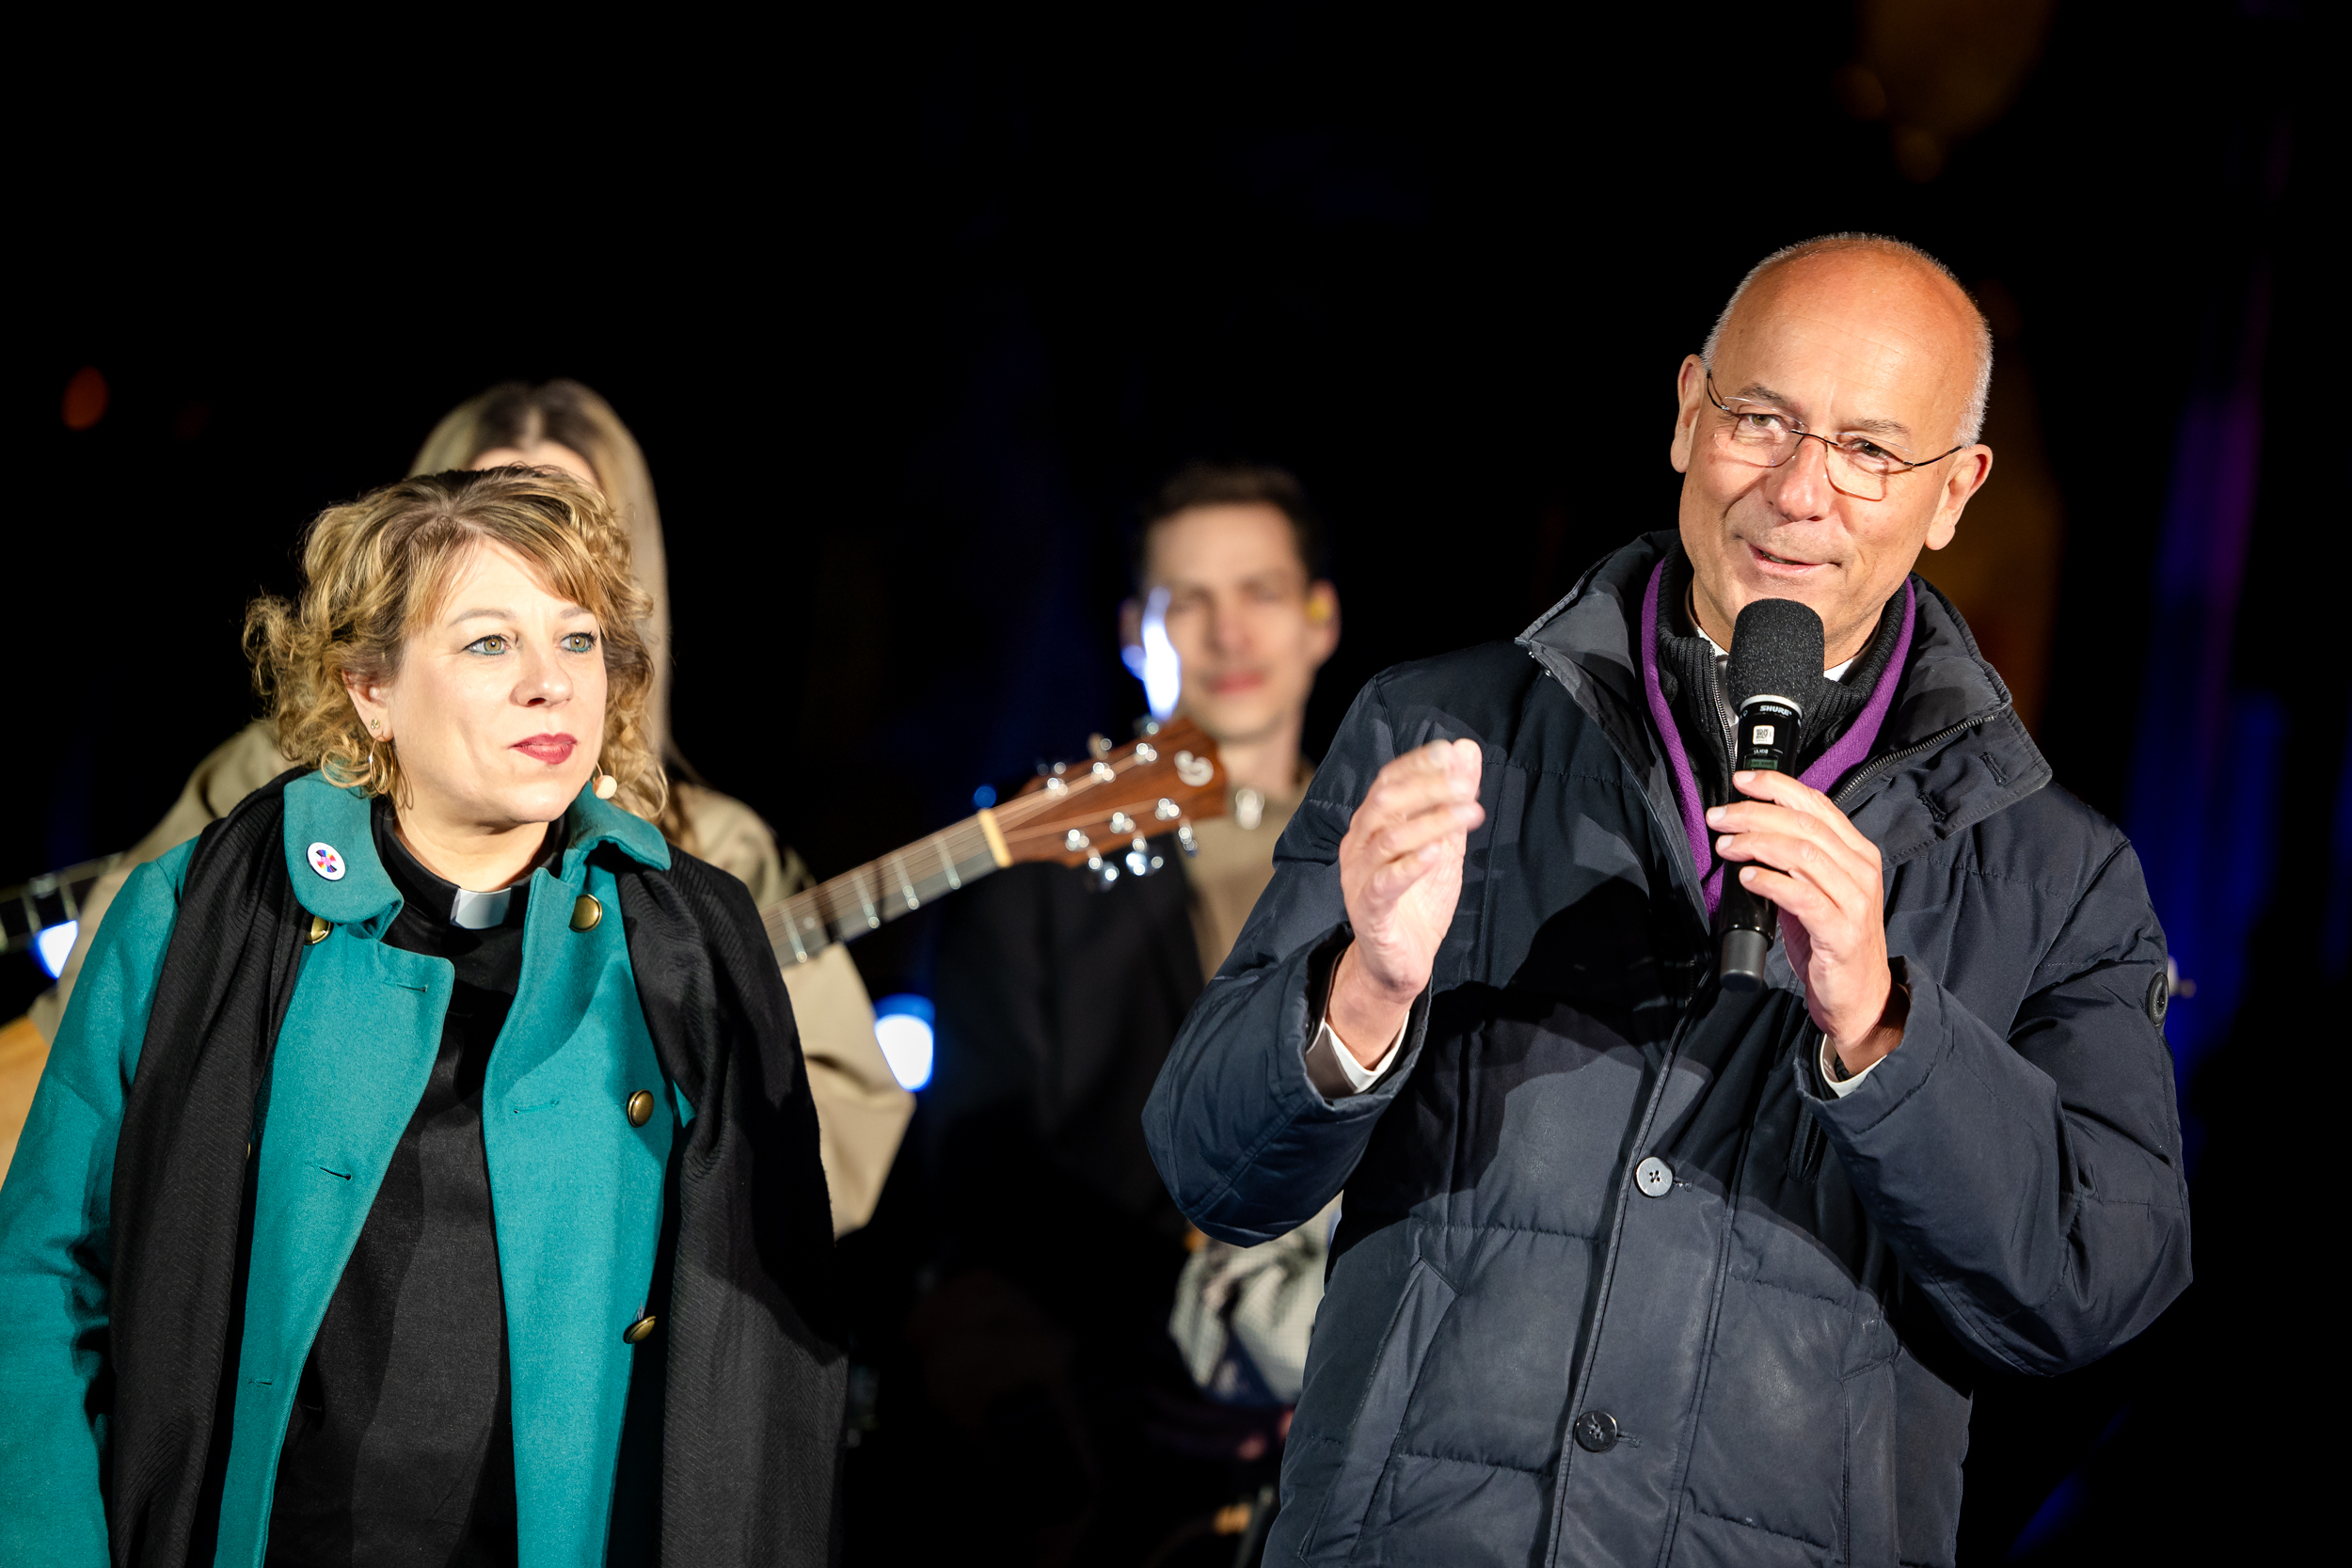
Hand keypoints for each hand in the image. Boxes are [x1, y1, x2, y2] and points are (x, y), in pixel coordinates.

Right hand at [1327, 738, 1484, 1067]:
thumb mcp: (1445, 844)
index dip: (1418, 764)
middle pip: (1386, 802)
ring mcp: (1360, 877)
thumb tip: (1467, 750)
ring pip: (1389, 838)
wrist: (1400, 962)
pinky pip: (1385, 882)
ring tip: (1470, 812)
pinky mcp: (1369, 910)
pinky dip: (1410, 865)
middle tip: (1467, 785)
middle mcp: (1359, 846)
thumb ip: (1452, 800)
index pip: (1388, 781)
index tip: (1452, 753)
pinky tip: (1437, 853)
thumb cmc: (1417, 900)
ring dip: (1432, 821)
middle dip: (1428, 787)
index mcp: (1372, 826)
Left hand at [1707, 769, 1907, 1073]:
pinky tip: (1747, 878)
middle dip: (1755, 813)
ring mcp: (1855, 900)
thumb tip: (1748, 831)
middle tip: (1720, 818)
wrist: (1860, 997)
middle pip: (1805, 824)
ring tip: (1726, 847)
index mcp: (1857, 853)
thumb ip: (1793, 858)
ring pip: (1803, 853)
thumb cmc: (1831, 941)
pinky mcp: (1841, 931)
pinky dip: (1770, 881)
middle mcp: (1860, 870)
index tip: (1741, 781)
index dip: (1777, 786)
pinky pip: (1802, 896)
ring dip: (1757, 843)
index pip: (1817, 804)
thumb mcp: (1815, 889)